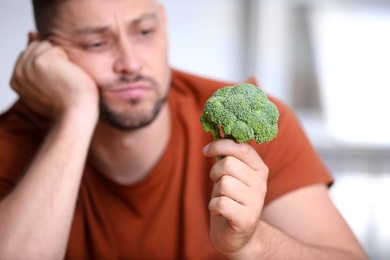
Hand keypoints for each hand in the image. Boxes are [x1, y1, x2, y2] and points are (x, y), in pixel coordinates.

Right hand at [10, 38, 98, 119]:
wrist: (75, 114)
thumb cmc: (67, 103)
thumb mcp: (48, 82)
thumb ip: (36, 61)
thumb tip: (30, 34)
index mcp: (16, 80)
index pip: (30, 55)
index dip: (48, 62)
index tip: (57, 78)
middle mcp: (18, 72)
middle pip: (37, 47)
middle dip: (54, 59)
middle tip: (62, 82)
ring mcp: (27, 65)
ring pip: (46, 45)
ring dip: (61, 59)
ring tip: (65, 79)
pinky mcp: (40, 60)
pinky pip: (56, 47)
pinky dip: (67, 59)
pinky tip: (68, 76)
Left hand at [203, 139, 268, 256]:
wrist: (238, 235)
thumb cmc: (231, 200)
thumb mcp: (232, 175)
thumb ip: (229, 157)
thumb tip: (217, 132)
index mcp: (260, 169)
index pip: (242, 148)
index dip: (220, 145)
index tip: (206, 150)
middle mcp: (261, 184)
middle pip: (228, 164)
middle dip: (215, 172)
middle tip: (217, 183)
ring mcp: (256, 202)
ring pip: (223, 183)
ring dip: (215, 192)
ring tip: (222, 200)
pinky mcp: (246, 219)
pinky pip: (220, 203)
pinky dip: (214, 207)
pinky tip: (221, 212)